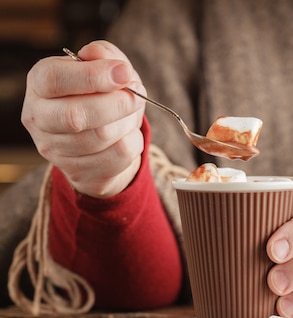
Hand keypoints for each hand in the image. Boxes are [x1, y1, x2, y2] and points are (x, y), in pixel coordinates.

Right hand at [21, 40, 145, 197]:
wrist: (105, 139)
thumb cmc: (103, 95)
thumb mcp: (106, 68)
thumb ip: (103, 54)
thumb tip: (96, 54)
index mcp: (40, 84)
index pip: (55, 80)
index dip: (93, 76)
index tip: (123, 73)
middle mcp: (39, 117)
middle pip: (76, 115)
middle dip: (117, 104)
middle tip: (136, 96)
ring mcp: (54, 149)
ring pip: (101, 137)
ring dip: (128, 123)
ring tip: (131, 114)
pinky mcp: (77, 172)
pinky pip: (117, 156)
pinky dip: (133, 142)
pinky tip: (128, 135)